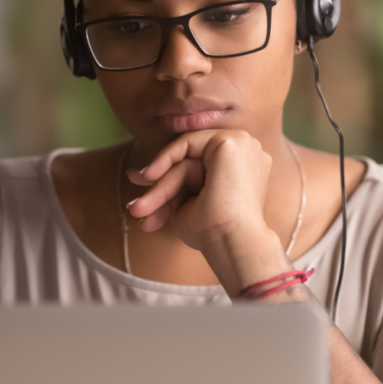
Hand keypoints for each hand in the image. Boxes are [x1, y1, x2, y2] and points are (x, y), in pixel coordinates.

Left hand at [125, 129, 274, 253]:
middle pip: (191, 165)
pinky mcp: (231, 141)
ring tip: (140, 209)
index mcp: (243, 173)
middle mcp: (246, 155)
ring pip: (187, 158)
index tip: (142, 202)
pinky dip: (165, 159)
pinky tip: (150, 177)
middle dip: (160, 187)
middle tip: (136, 207)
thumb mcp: (190, 206)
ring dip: (161, 185)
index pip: (199, 172)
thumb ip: (177, 186)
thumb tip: (140, 174)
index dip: (168, 183)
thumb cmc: (215, 235)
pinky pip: (187, 142)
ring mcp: (242, 145)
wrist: (233, 242)